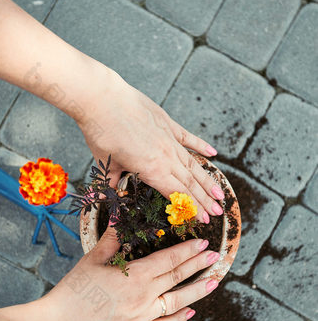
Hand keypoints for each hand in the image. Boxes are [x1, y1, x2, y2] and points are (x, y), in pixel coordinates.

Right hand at [46, 226, 219, 320]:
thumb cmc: (74, 290)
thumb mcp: (93, 259)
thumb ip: (112, 239)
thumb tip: (121, 216)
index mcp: (135, 276)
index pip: (169, 259)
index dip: (188, 250)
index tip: (202, 243)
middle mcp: (144, 297)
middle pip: (177, 277)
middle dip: (199, 265)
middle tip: (215, 256)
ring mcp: (143, 317)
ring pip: (178, 302)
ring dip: (197, 291)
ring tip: (214, 282)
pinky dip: (179, 318)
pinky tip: (190, 311)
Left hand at [78, 72, 223, 222]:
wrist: (103, 100)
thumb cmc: (102, 133)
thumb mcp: (105, 164)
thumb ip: (111, 184)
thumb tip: (104, 202)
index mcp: (152, 171)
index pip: (177, 195)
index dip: (192, 209)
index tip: (203, 220)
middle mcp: (166, 157)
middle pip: (190, 183)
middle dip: (205, 200)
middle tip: (219, 213)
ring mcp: (169, 139)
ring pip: (193, 164)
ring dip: (207, 180)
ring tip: (220, 193)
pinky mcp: (167, 123)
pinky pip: (188, 138)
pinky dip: (201, 146)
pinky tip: (213, 154)